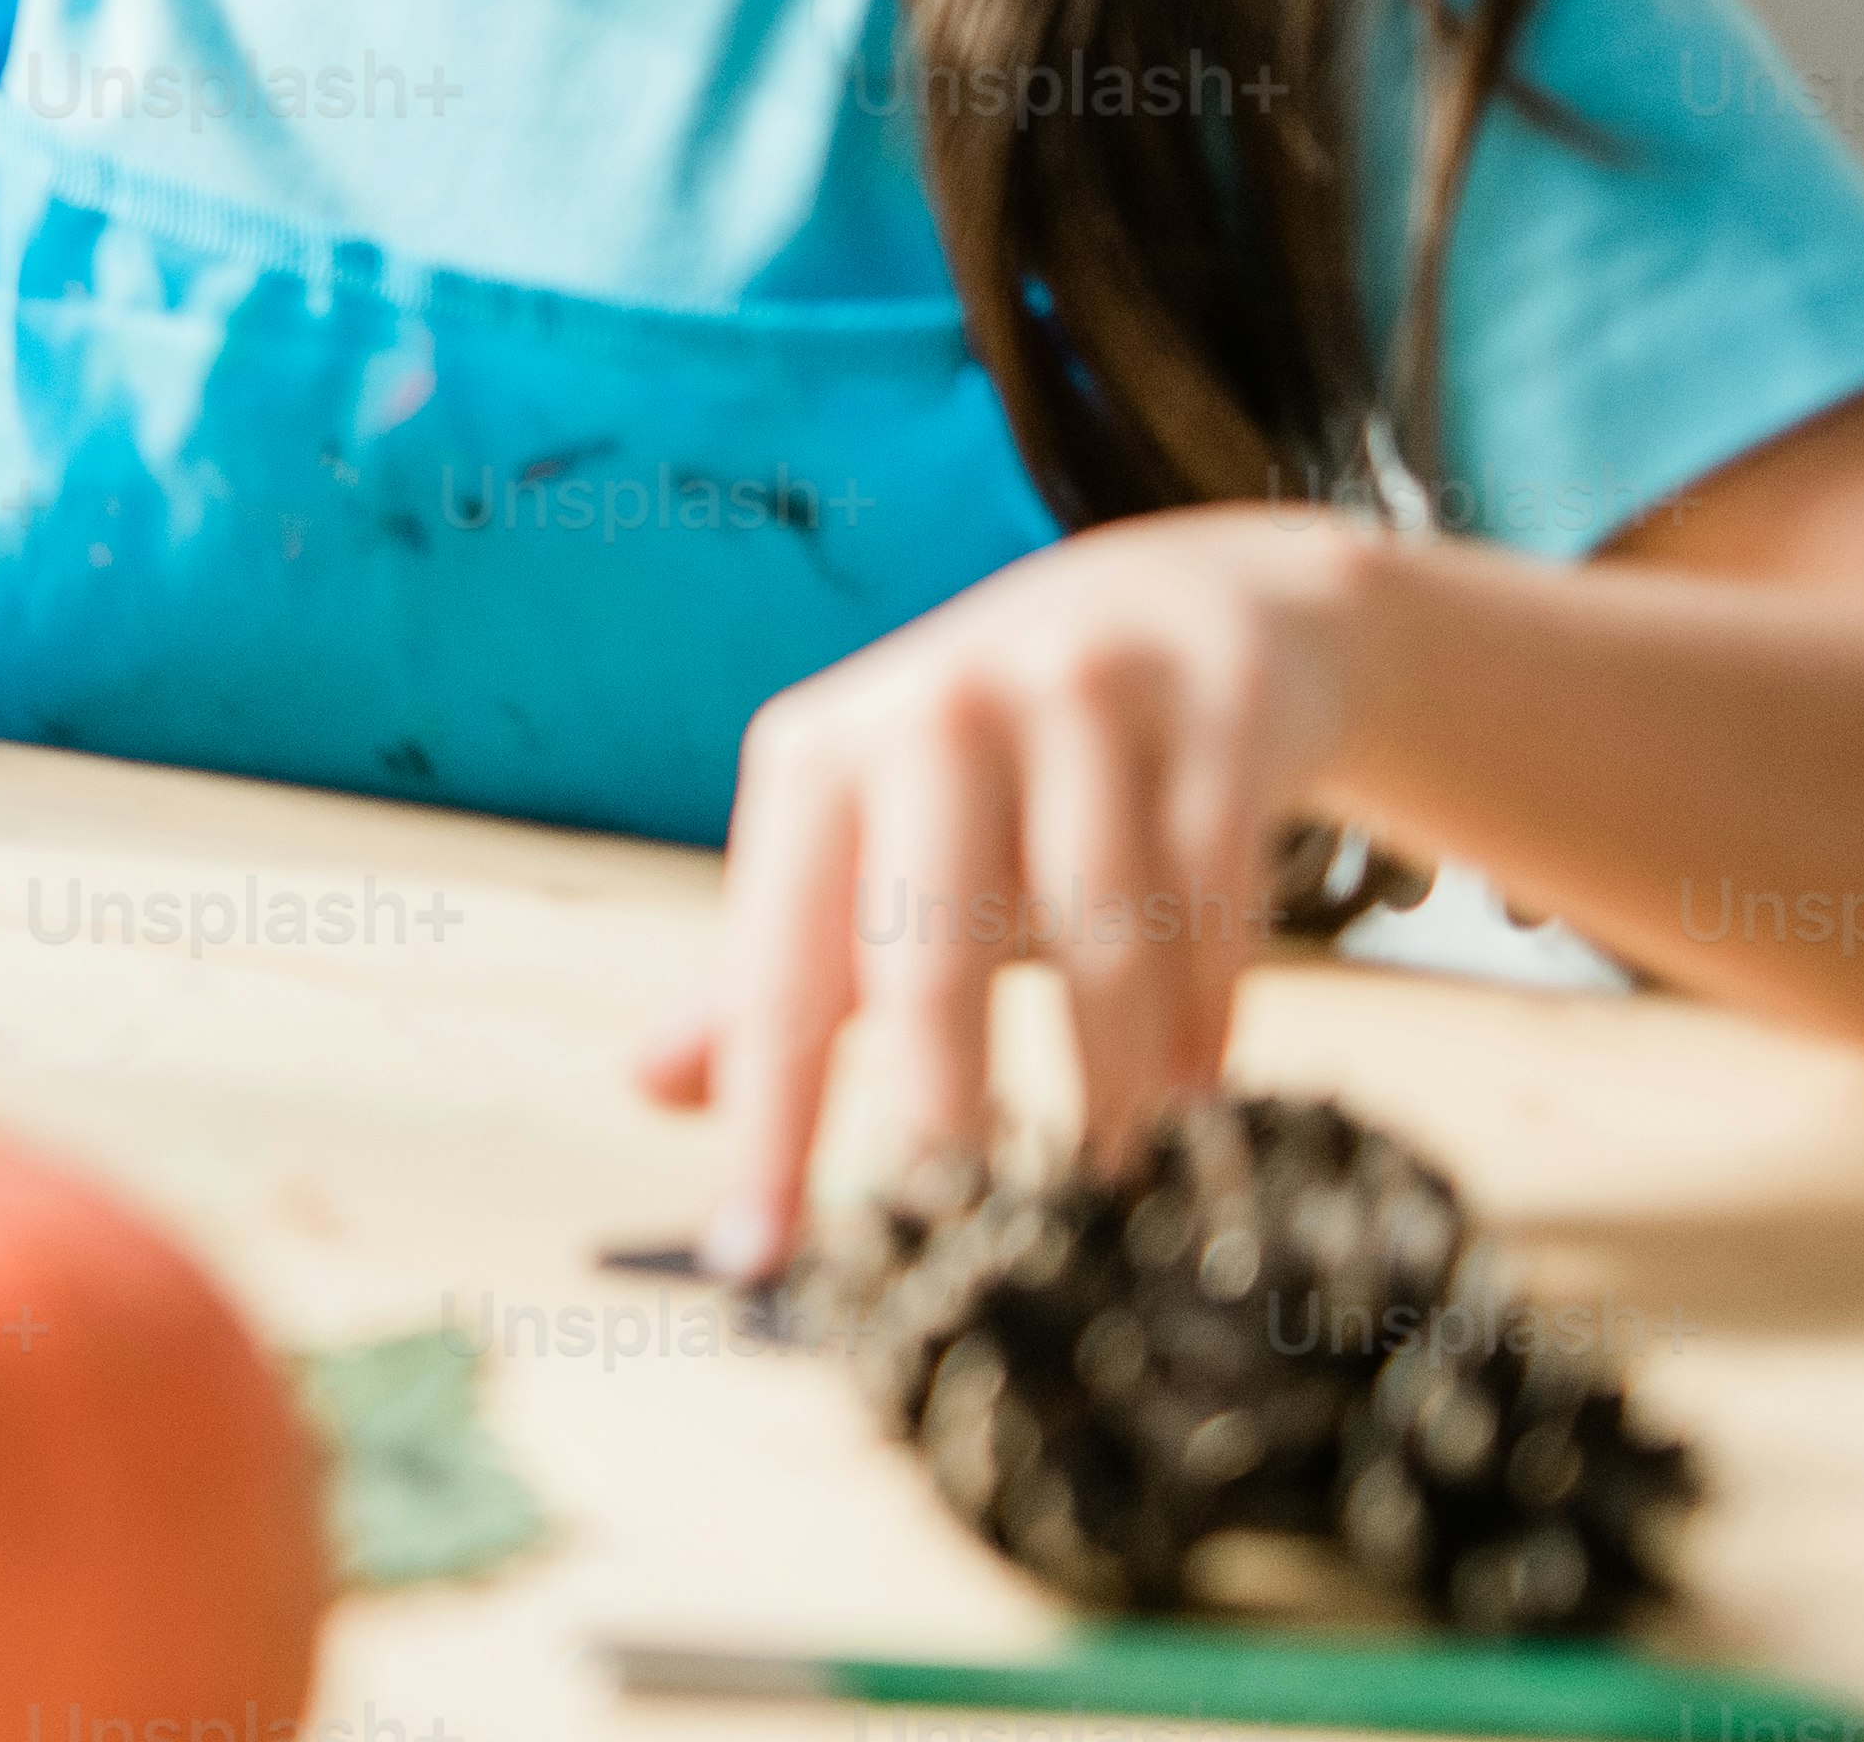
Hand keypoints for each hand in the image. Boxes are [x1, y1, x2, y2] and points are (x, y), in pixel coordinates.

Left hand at [646, 504, 1382, 1272]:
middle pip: (927, 949)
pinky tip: (1200, 1096)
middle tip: (964, 1239)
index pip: (774, 971)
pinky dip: (1206, 1015)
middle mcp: (931, 714)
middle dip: (943, 1110)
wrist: (1184, 605)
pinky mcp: (1212, 711)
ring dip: (1107, 1081)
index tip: (755, 1258)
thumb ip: (772, 974)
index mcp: (819, 760)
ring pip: (1095, 935)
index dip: (764, 1122)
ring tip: (1109, 1186)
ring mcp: (1078, 698)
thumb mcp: (870, 848)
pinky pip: (1214, 898)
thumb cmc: (996, 775)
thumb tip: (650, 1089)